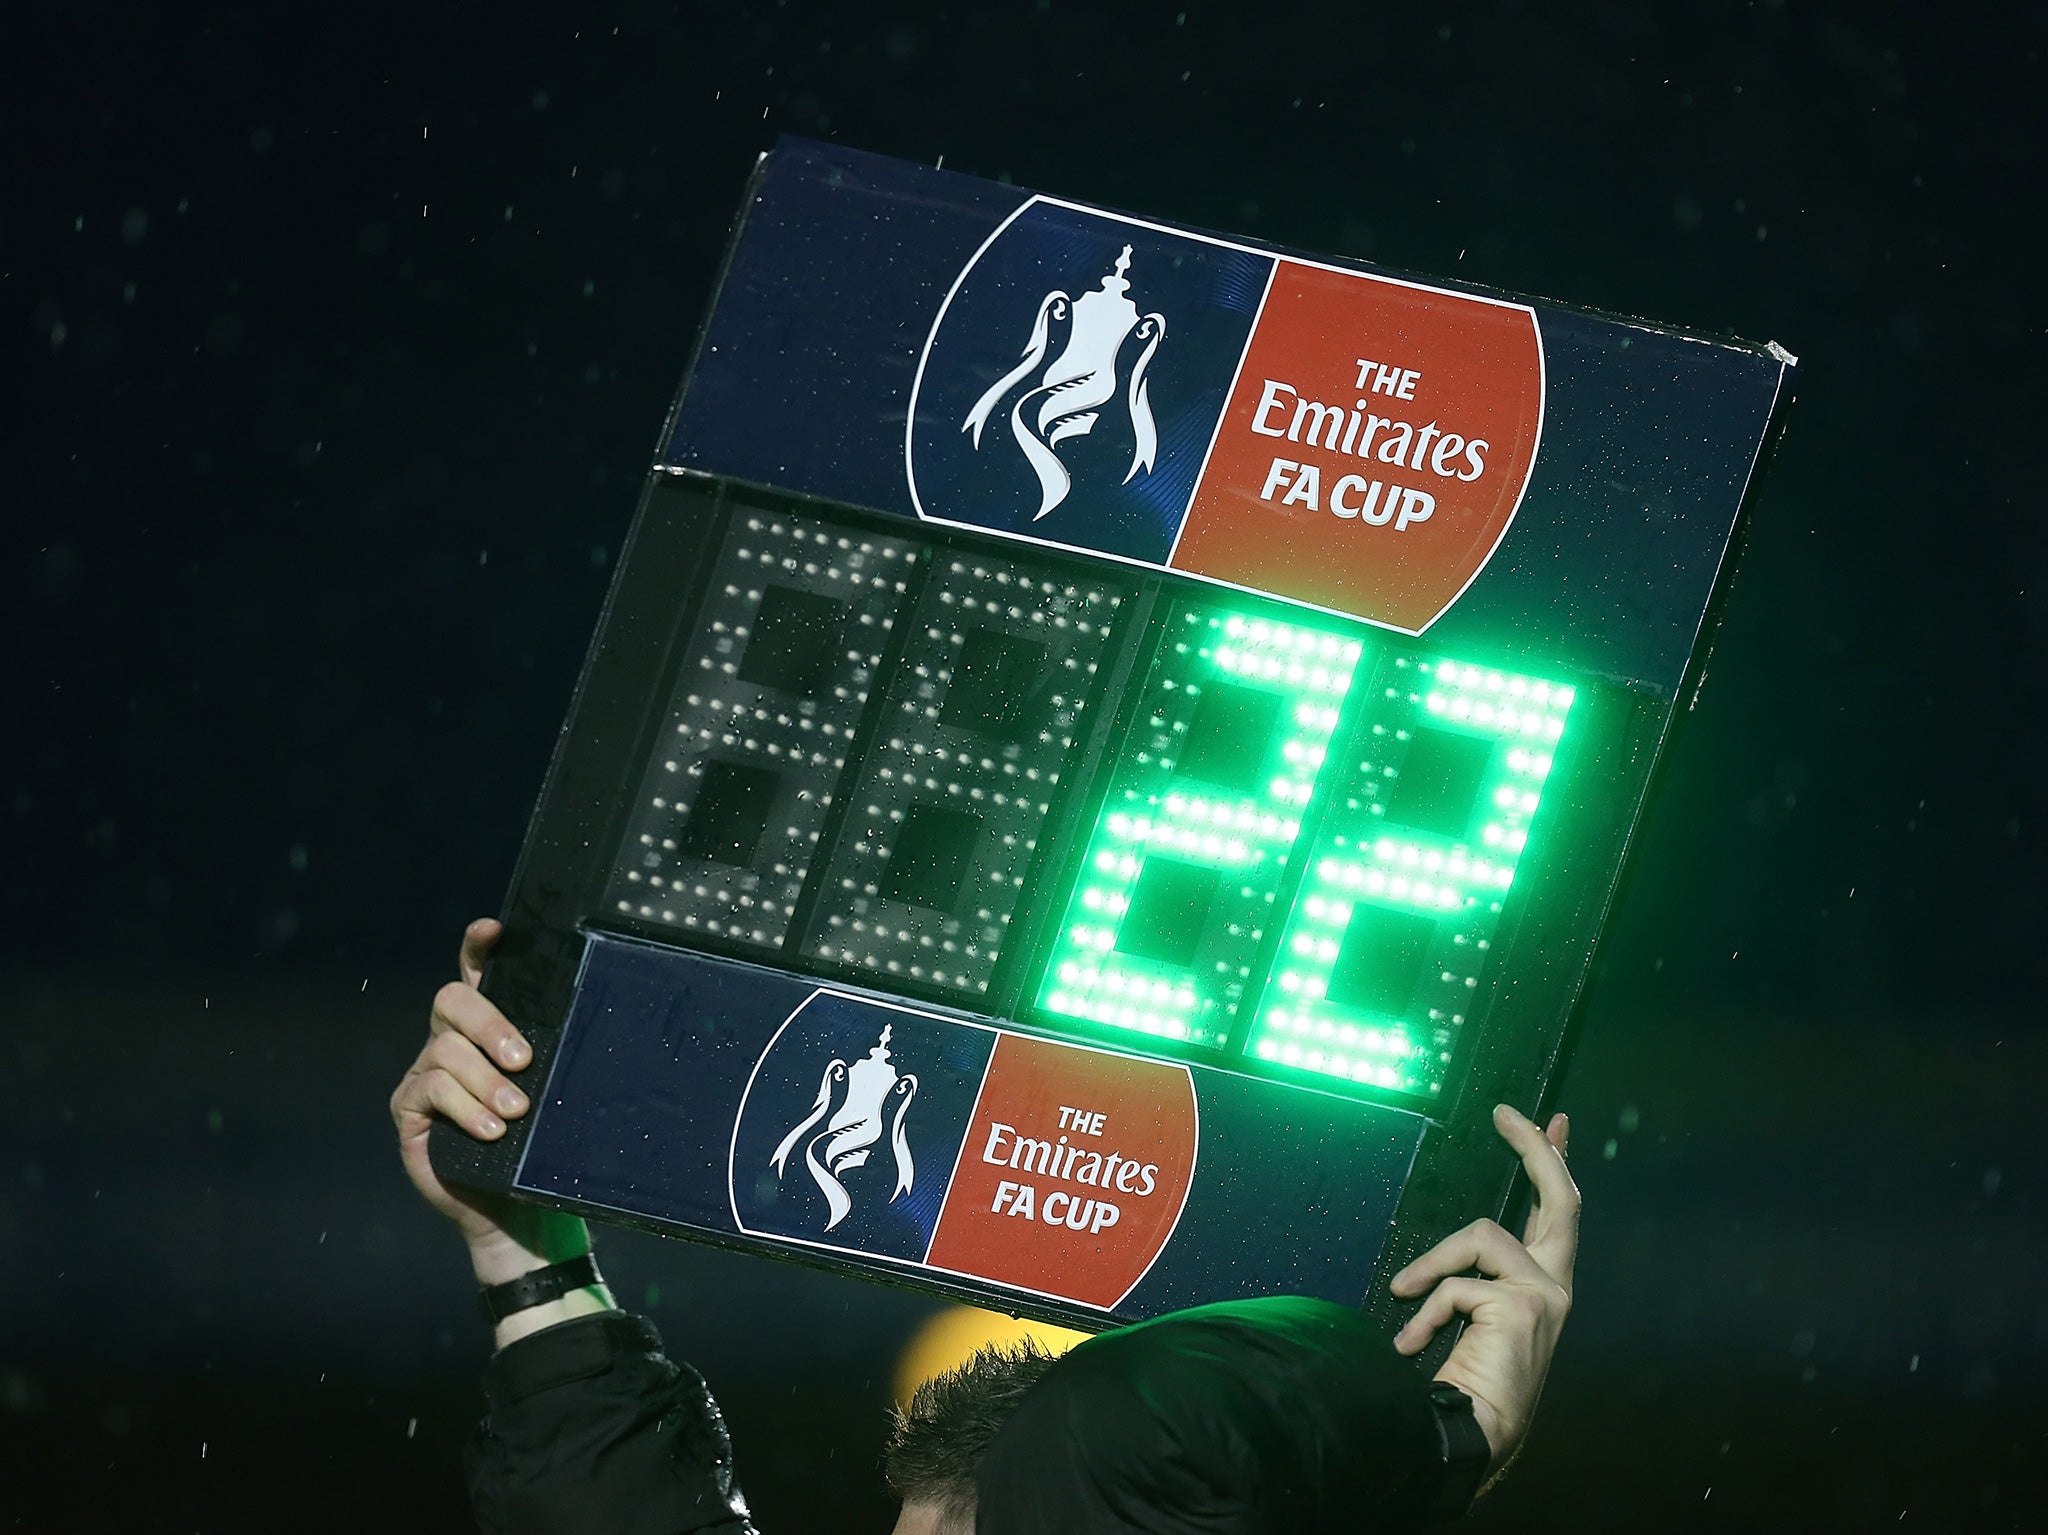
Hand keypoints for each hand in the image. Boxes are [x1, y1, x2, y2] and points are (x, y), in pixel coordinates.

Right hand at [390, 918, 591, 1290]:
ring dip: (485, 1082)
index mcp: (487, 1029)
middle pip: (451, 1000)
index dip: (479, 946)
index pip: (476, 972)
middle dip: (490, 1024)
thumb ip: (555, 1055)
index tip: (493, 929)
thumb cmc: (541, 1146)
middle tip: (525, 1060)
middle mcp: (450, 1042)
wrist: (516, 1211)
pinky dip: (467, 1108)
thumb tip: (595, 1020)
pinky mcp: (408, 1110)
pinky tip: (493, 1131)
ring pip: (445, 1049)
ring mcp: (424, 1074)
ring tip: (516, 1113)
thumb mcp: (555, 1093)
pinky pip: (431, 1089)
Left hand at [1389, 1103, 1577, 1482]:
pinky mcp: (1524, 1304)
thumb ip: (1466, 1278)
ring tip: (1405, 1297)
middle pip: (1560, 1196)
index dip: (1554, 1163)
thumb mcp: (1467, 1316)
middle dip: (1538, 1148)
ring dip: (1432, 1265)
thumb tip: (1430, 1267)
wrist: (1470, 1436)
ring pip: (1480, 1236)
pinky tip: (1412, 1342)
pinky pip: (1456, 1283)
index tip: (1549, 1123)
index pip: (1557, 1212)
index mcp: (1544, 1285)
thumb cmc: (1464, 1382)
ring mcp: (1547, 1294)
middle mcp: (1557, 1286)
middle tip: (1507, 1114)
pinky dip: (1426, 1309)